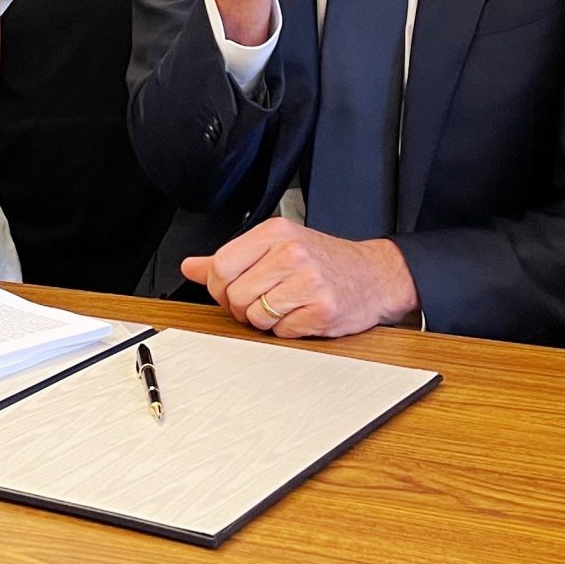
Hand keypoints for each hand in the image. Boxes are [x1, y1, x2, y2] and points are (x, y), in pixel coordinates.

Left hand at [180, 219, 416, 337]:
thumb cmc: (324, 261)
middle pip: (235, 296)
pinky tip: (303, 314)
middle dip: (243, 307)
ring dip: (267, 319)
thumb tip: (190, 266)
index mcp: (275, 232)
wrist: (373, 276)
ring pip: (256, 316)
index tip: (231, 290)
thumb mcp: (276, 247)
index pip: (221, 266)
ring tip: (287, 305)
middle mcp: (291, 252)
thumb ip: (230, 258)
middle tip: (265, 300)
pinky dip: (289, 329)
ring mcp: (308, 281)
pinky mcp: (322, 309)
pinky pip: (282, 331)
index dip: (219, 288)